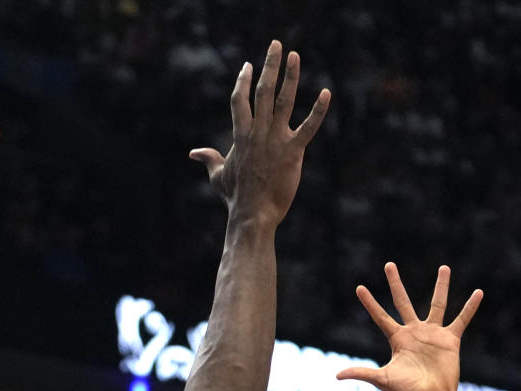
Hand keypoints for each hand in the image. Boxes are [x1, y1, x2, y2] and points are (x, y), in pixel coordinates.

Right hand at [190, 41, 330, 228]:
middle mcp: (258, 132)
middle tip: (276, 45)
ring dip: (290, 76)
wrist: (253, 216)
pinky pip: (309, 127)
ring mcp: (276, 140)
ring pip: (284, 101)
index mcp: (241, 135)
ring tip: (295, 56)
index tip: (248, 65)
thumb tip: (194, 154)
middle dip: (269, 65)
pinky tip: (327, 92)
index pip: (240, 99)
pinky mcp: (293, 152)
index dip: (243, 80)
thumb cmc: (236, 198)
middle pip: (263, 91)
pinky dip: (319, 110)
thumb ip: (209, 160)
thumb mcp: (218, 176)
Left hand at [337, 263, 482, 390]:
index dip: (370, 303)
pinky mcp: (450, 339)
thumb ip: (362, 373)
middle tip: (389, 265)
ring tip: (444, 268)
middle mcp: (414, 332)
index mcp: (398, 339)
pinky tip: (478, 293)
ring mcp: (433, 334)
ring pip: (437, 304)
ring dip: (441, 286)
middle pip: (403, 302)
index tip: (359, 288)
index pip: (380, 317)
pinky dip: (470, 308)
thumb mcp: (383, 379)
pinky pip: (462, 320)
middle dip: (395, 284)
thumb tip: (336, 375)